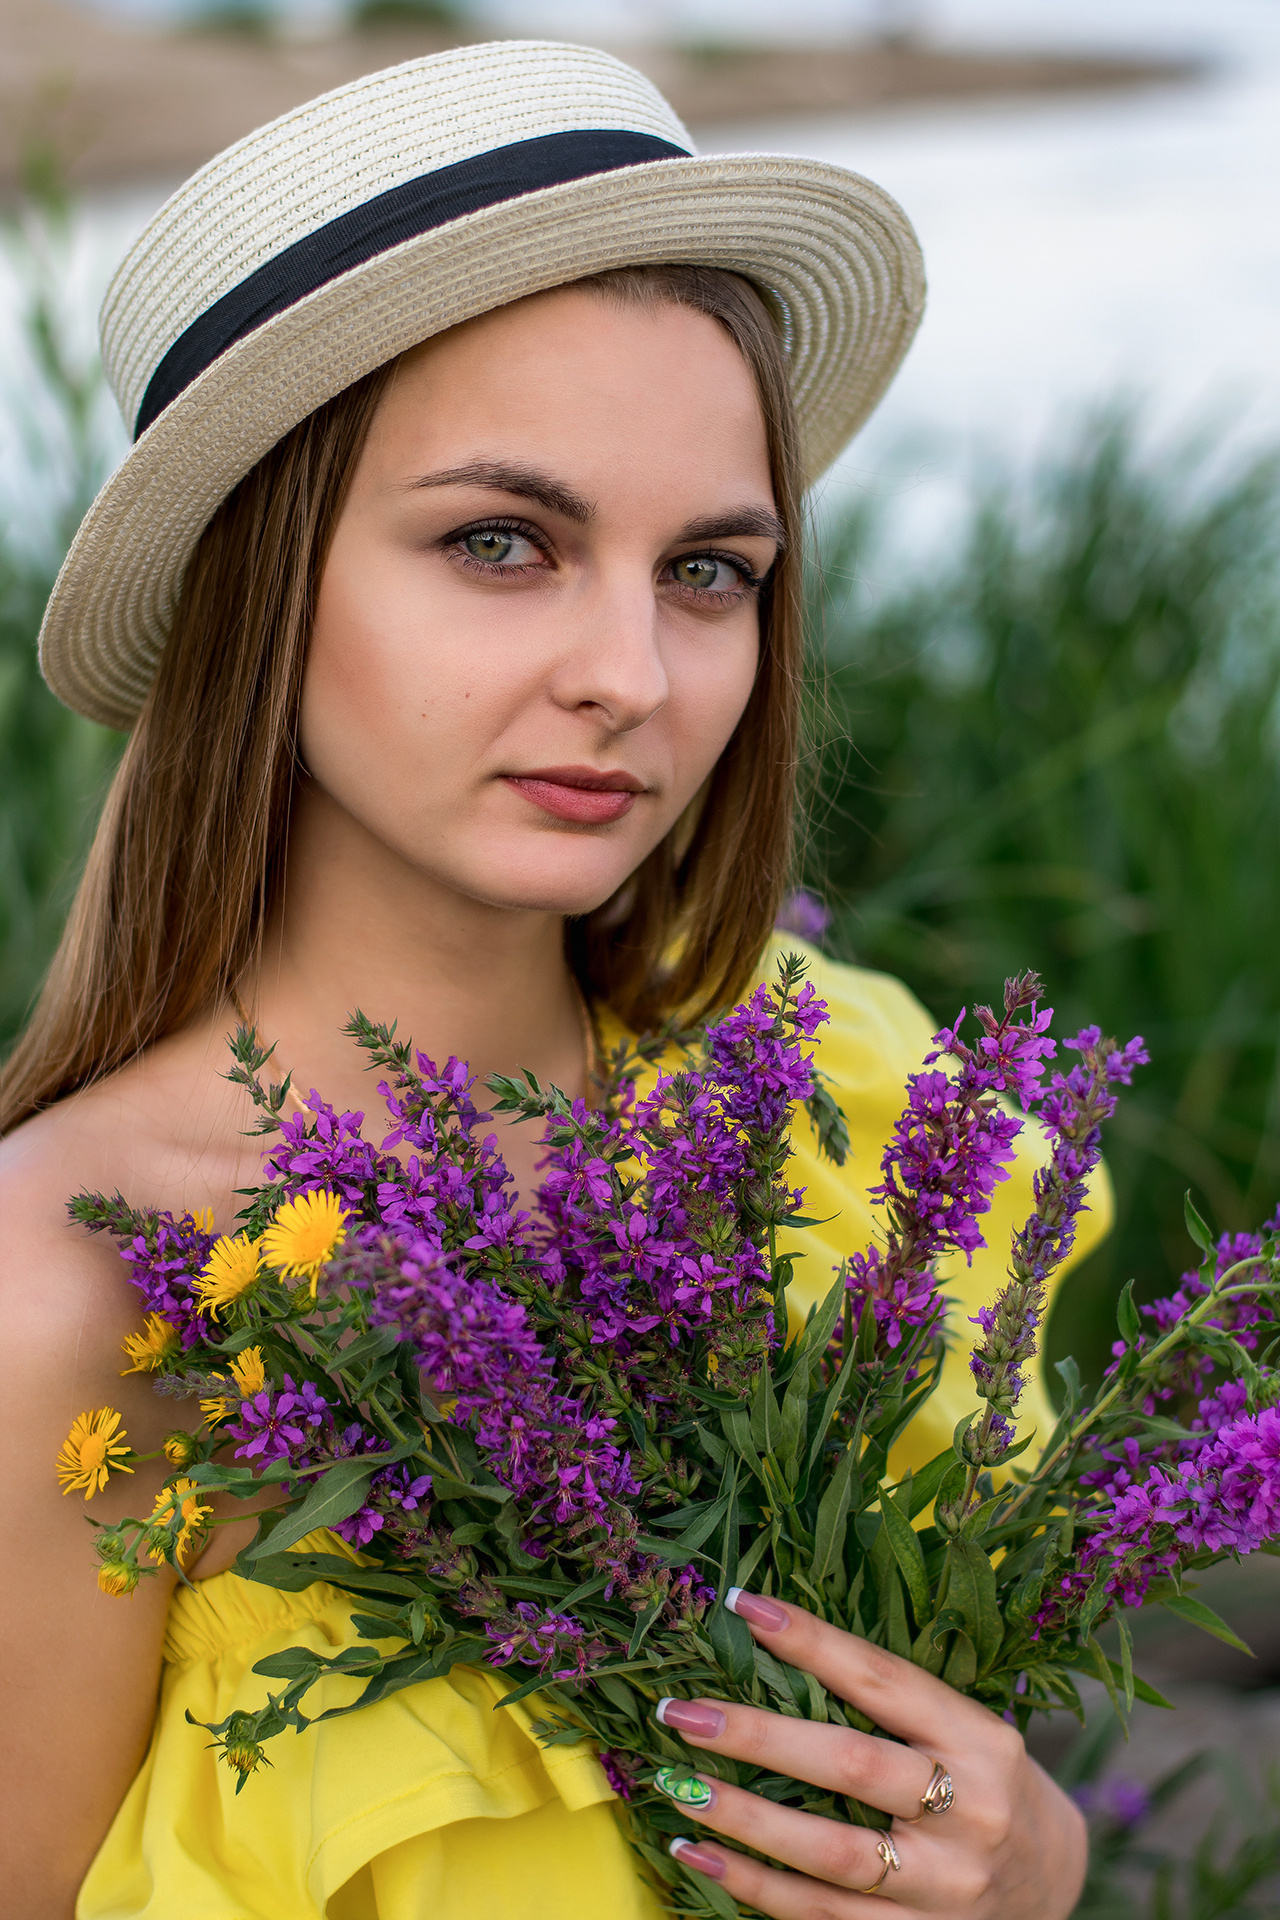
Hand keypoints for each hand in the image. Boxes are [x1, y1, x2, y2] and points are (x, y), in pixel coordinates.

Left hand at [651, 1589, 1086, 1918]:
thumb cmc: (984, 1781)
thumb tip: (773, 1639)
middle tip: (683, 1712)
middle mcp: (970, 1812)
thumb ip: (893, 1701)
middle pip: (852, 1766)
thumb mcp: (966, 1728)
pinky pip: (821, 1917)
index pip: (884, 1680)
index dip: (813, 1641)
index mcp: (981, 1740)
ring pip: (830, 1854)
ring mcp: (945, 1887)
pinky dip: (753, 1885)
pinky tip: (699, 1852)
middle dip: (758, 1736)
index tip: (743, 1607)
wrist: (1054, 1884)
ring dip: (743, 1819)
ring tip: (676, 1786)